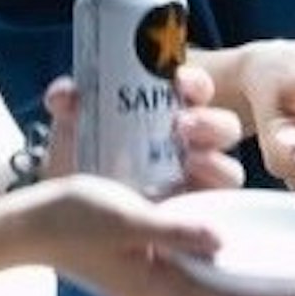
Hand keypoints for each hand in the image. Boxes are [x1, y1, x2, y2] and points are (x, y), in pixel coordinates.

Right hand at [31, 182, 294, 295]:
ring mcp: (144, 292)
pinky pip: (190, 286)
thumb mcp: (127, 218)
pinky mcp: (136, 279)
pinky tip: (231, 264)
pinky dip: (217, 280)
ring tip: (280, 281)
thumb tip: (221, 242)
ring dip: (242, 292)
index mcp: (157, 289)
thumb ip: (175, 231)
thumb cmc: (71, 218)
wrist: (24, 230)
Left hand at [38, 73, 248, 194]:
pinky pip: (218, 210)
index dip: (196, 83)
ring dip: (215, 163)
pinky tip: (184, 202)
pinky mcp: (196, 214)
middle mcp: (194, 142)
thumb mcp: (72, 126)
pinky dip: (210, 205)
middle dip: (210, 123)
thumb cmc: (81, 156)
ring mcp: (199, 180)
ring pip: (228, 169)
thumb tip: (66, 95)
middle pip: (223, 126)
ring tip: (191, 164)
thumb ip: (67, 104)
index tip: (181, 81)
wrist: (67, 208)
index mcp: (172, 109)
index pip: (197, 89)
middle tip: (182, 126)